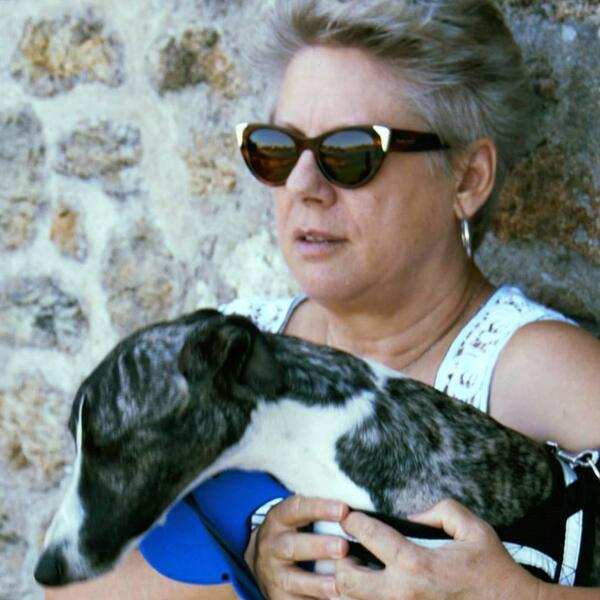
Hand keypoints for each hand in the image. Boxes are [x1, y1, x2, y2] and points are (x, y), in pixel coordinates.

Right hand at [245, 495, 349, 598]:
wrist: (264, 559)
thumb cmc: (294, 532)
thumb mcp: (298, 516)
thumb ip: (320, 512)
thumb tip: (354, 510)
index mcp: (279, 518)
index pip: (296, 509)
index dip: (319, 508)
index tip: (343, 509)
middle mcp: (271, 545)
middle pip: (291, 545)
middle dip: (318, 546)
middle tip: (342, 547)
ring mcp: (272, 573)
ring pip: (291, 579)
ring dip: (315, 582)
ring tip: (337, 584)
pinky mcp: (276, 597)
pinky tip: (333, 599)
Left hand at [335, 499, 540, 599]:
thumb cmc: (493, 569)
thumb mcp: (473, 528)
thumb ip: (440, 509)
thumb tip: (411, 516)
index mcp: (417, 563)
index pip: (369, 536)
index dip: (354, 522)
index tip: (350, 517)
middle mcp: (404, 593)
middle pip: (347, 579)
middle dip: (340, 561)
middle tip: (347, 550)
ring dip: (348, 587)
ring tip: (356, 572)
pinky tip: (371, 592)